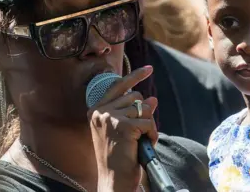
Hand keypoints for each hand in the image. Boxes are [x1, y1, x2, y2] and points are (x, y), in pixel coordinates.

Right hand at [88, 66, 157, 191]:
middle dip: (144, 114)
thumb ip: (135, 113)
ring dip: (148, 125)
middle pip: (136, 97)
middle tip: (139, 134)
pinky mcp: (124, 125)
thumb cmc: (118, 158)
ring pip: (144, 108)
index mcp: (96, 110)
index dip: (135, 76)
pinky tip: (143, 145)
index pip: (118, 85)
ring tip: (139, 142)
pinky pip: (148, 121)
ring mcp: (111, 117)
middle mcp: (101, 111)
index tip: (149, 69)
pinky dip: (151, 133)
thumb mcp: (125, 131)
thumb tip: (152, 99)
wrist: (113, 180)